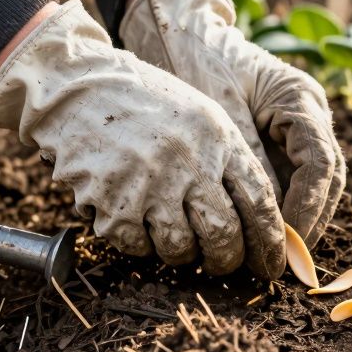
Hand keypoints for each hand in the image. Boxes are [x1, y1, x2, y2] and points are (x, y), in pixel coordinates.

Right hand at [0, 1, 285, 276]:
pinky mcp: (110, 202)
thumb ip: (230, 163)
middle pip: (224, 235)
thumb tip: (257, 223)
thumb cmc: (149, 105)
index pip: (260, 202)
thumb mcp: (203, 118)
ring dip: (183, 253)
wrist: (78, 86)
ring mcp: (148, 183)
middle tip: (224, 262)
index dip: (270, 242)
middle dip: (228, 259)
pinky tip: (138, 222)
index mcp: (219, 139)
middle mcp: (189, 162)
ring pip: (181, 249)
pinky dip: (141, 244)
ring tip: (177, 236)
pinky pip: (137, 246)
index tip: (272, 265)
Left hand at [120, 0, 345, 244]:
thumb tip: (265, 219)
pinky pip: (284, 183)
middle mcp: (308, 116)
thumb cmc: (195, 59)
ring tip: (271, 259)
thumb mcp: (218, 111)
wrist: (176, 29)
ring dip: (295, 223)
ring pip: (311, 187)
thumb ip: (246, 160)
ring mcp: (295, 130)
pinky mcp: (275, 143)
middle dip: (308, 223)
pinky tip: (255, 237)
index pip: (321, 162)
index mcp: (301, 98)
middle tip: (282, 263)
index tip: (284, 238)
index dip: (307, 206)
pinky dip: (274, 212)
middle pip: (326, 180)